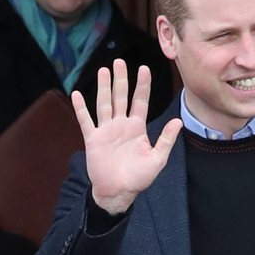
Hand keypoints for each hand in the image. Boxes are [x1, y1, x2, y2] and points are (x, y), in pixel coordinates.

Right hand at [71, 60, 182, 214]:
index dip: (142, 85)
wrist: (118, 192)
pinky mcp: (93, 139)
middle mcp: (121, 125)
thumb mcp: (157, 159)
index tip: (144, 68)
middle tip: (119, 62)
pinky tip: (76, 94)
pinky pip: (86, 121)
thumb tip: (178, 121)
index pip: (140, 101)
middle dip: (121, 79)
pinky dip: (81, 108)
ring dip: (103, 87)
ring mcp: (106, 131)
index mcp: (137, 128)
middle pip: (121, 97)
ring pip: (104, 103)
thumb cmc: (138, 178)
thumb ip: (166, 140)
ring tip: (103, 70)